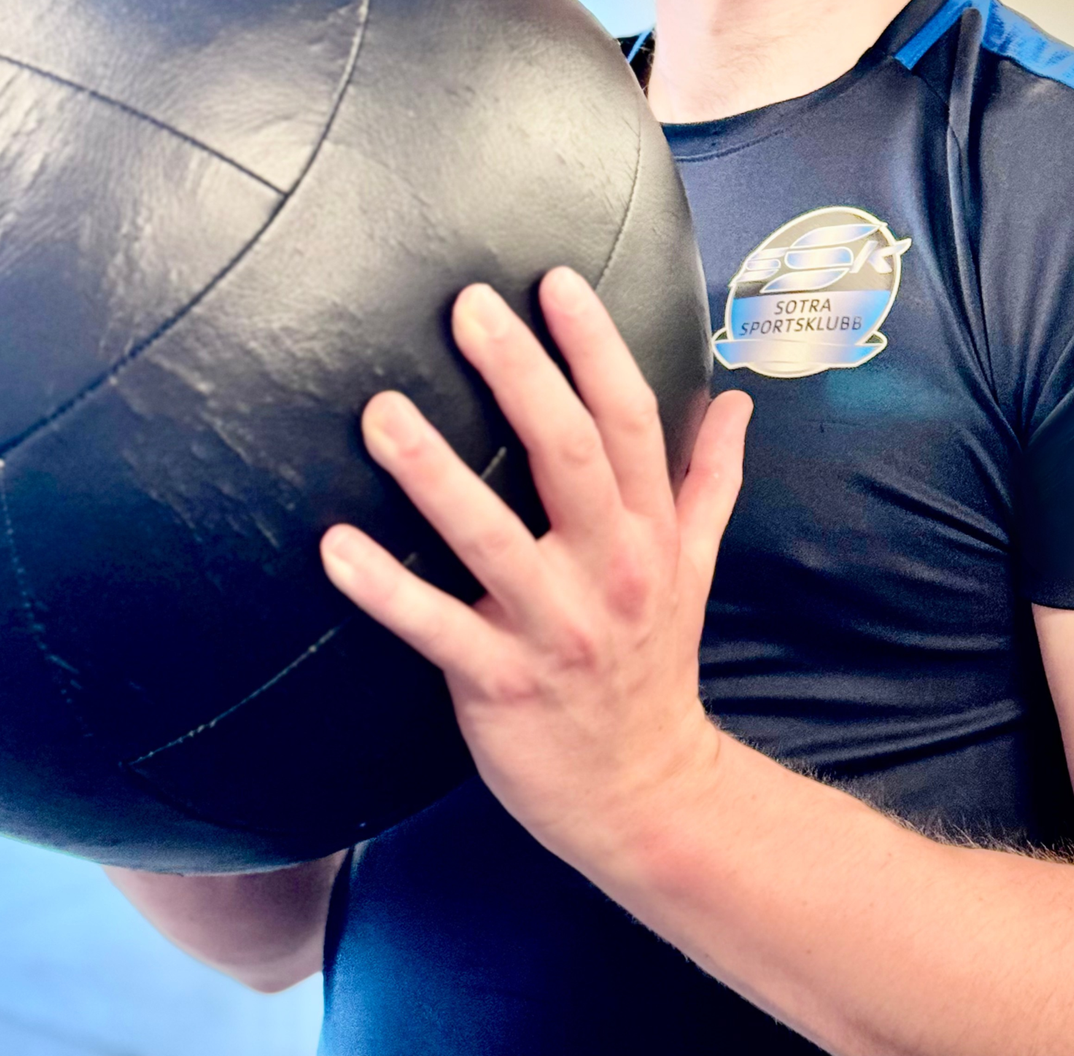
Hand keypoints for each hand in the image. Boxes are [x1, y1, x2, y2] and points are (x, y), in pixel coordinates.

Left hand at [319, 266, 750, 868]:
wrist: (641, 794)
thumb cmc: (655, 663)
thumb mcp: (696, 567)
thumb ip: (709, 477)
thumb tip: (739, 400)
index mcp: (652, 532)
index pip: (629, 420)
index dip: (595, 347)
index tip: (554, 281)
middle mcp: (612, 570)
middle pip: (568, 455)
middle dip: (519, 375)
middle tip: (467, 306)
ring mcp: (555, 628)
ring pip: (493, 536)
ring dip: (434, 472)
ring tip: (381, 411)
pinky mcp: (499, 684)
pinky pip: (435, 628)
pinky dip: (385, 588)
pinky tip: (335, 544)